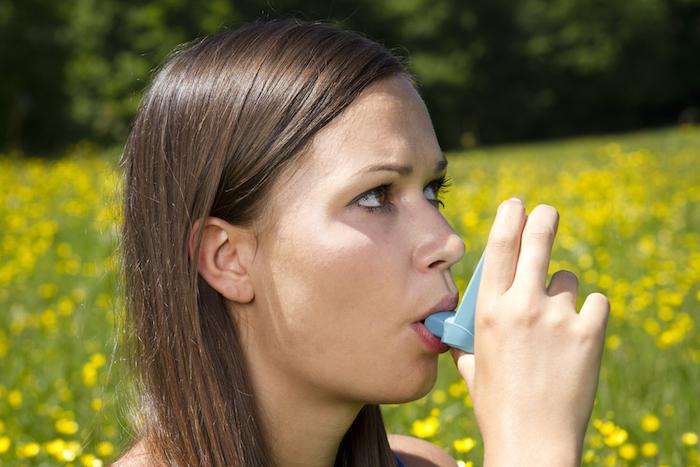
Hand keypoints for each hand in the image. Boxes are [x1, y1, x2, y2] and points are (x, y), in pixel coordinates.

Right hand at [450, 198, 609, 464]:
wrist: (533, 442)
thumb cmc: (496, 406)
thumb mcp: (471, 368)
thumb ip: (466, 343)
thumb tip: (457, 334)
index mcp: (489, 310)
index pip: (500, 247)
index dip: (509, 218)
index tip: (516, 204)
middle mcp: (522, 305)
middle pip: (537, 241)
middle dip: (543, 219)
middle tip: (547, 211)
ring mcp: (557, 317)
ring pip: (568, 280)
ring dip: (563, 292)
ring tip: (557, 324)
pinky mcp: (589, 333)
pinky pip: (596, 303)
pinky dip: (589, 314)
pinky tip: (579, 335)